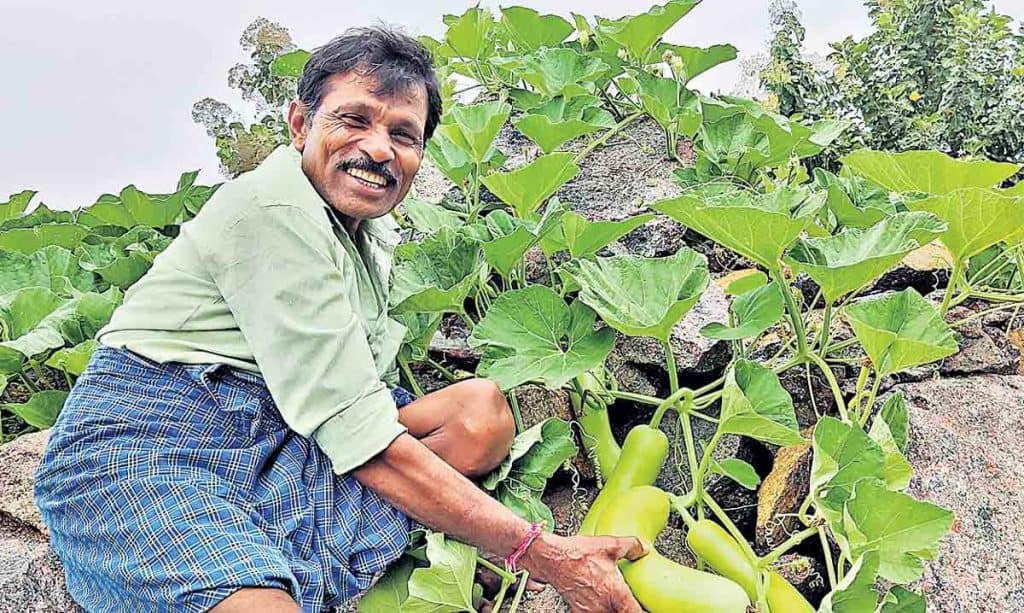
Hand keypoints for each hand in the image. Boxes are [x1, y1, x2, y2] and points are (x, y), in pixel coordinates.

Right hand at [519, 532, 646, 611]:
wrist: (550, 558)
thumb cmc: (576, 553)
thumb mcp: (609, 544)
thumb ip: (631, 546)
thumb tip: (643, 548)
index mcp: (615, 594)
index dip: (643, 611)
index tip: (646, 607)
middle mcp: (603, 606)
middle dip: (625, 608)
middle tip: (629, 601)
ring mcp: (590, 611)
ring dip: (613, 609)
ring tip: (614, 599)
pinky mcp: (578, 610)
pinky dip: (599, 609)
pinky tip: (599, 601)